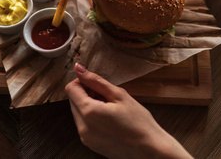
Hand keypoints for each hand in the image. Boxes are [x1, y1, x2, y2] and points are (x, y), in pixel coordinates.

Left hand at [65, 63, 192, 158]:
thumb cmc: (139, 123)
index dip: (82, 81)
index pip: (71, 88)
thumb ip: (96, 81)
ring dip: (88, 105)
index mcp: (89, 112)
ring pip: (77, 112)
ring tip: (110, 108)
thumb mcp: (119, 95)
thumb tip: (79, 69)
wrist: (149, 150)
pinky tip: (109, 119)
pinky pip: (83, 124)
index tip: (96, 83)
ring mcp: (85, 138)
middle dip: (85, 93)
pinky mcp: (90, 144)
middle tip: (107, 95)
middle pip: (73, 100)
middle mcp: (82, 127)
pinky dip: (92, 117)